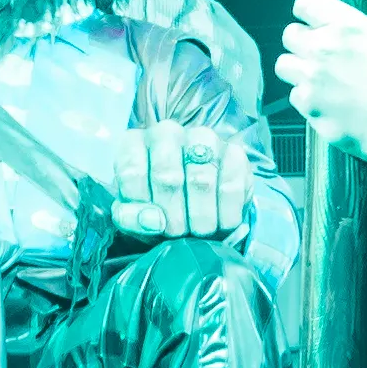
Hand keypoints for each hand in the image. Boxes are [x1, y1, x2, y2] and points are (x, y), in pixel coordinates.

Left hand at [111, 122, 255, 239]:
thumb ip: (131, 218)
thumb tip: (152, 221)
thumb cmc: (157, 206)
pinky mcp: (234, 152)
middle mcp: (167, 133)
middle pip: (168, 178)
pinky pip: (231, 187)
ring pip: (201, 182)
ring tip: (199, 233)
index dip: (143, 207)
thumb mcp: (135, 215)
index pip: (133, 173)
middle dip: (173, 218)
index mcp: (134, 143)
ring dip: (200, 219)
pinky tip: (221, 225)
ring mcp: (202, 137)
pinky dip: (226, 215)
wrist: (197, 204)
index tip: (151, 224)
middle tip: (178, 234)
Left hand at [275, 0, 366, 208]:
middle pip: (289, 34)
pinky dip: (305, 98)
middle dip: (300, 41)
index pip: (304, 4)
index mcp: (345, 25)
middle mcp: (321, 47)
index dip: (307, 11)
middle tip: (317, 52)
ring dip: (296, 68)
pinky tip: (322, 101)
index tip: (315, 19)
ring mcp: (311, 77)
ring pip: (283, 65)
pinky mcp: (308, 105)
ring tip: (313, 76)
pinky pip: (294, 96)